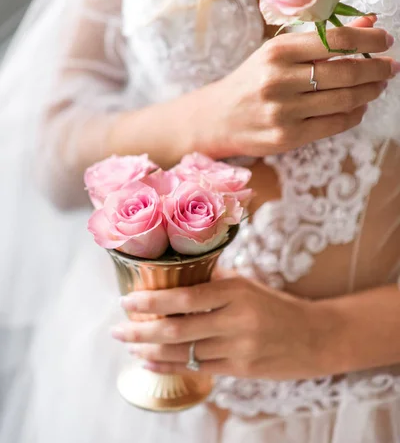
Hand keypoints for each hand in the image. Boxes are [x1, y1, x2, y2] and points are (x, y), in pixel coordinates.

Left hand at [112, 276, 335, 379]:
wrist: (315, 337)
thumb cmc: (277, 306)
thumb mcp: (248, 285)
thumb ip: (214, 284)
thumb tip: (174, 280)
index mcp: (236, 291)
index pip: (184, 297)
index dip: (151, 301)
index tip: (126, 301)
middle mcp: (236, 320)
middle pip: (176, 330)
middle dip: (140, 331)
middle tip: (117, 330)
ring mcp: (238, 349)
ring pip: (183, 353)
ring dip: (150, 351)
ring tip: (130, 345)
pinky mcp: (240, 370)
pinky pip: (197, 369)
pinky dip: (170, 366)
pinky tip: (151, 363)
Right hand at [207, 16, 396, 157]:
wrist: (218, 117)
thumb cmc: (252, 80)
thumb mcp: (279, 52)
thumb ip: (322, 39)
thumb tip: (369, 23)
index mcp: (276, 51)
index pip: (334, 40)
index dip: (368, 39)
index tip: (386, 40)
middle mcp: (278, 80)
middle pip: (345, 72)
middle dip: (376, 68)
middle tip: (390, 67)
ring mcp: (282, 112)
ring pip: (344, 100)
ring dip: (370, 91)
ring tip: (377, 85)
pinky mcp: (287, 137)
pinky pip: (334, 124)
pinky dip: (354, 114)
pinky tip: (359, 106)